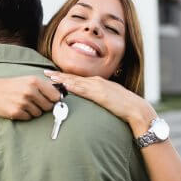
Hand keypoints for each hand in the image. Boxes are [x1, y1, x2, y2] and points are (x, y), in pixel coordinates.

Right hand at [0, 75, 61, 120]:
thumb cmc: (13, 85)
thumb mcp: (28, 80)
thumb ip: (44, 86)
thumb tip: (61, 94)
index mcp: (34, 81)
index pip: (55, 96)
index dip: (54, 100)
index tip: (51, 100)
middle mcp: (29, 91)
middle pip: (48, 107)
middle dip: (44, 106)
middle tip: (34, 102)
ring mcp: (23, 102)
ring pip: (39, 113)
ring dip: (33, 111)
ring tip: (24, 104)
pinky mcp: (16, 112)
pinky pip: (29, 118)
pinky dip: (25, 115)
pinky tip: (18, 108)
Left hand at [43, 70, 157, 135]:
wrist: (136, 109)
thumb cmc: (124, 106)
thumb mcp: (109, 99)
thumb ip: (98, 97)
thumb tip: (90, 101)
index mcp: (98, 83)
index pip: (78, 78)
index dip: (64, 76)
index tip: (53, 74)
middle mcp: (96, 82)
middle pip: (74, 77)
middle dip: (58, 75)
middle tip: (45, 72)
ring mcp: (98, 87)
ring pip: (76, 81)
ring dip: (61, 79)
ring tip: (49, 77)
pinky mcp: (99, 94)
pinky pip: (83, 89)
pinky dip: (72, 86)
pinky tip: (63, 85)